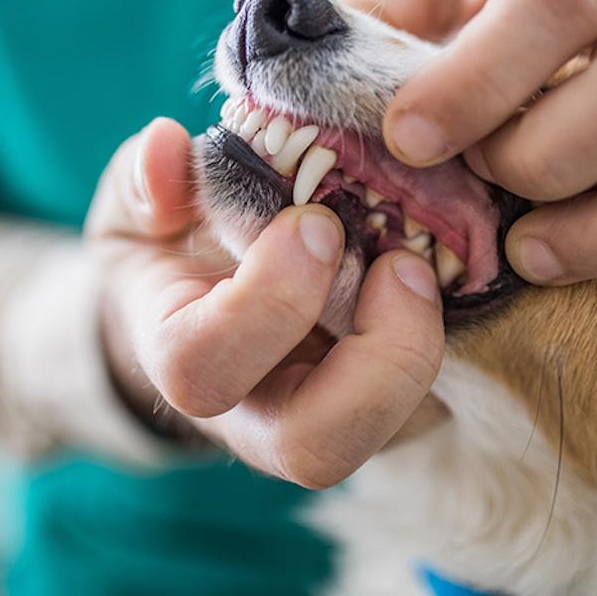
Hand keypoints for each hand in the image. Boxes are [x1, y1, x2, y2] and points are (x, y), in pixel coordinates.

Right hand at [86, 118, 443, 486]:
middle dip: (372, 356)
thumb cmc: (176, 251)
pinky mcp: (383, 405)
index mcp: (187, 357)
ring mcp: (325, 415)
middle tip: (400, 264)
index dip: (267, 301)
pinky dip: (452, 343)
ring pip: (387, 435)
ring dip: (421, 350)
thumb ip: (146, 181)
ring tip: (423, 267)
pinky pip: (431, 403)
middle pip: (315, 448)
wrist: (210, 300)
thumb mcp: (143, 207)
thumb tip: (167, 148)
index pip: (204, 367)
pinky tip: (449, 275)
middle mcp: (257, 411)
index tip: (315, 222)